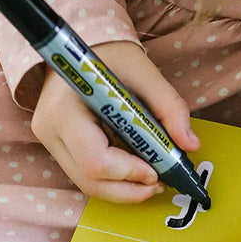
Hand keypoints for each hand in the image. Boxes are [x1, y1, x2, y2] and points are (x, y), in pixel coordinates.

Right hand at [31, 40, 198, 202]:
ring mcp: (51, 142)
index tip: (155, 171)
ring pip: (88, 185)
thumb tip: (190, 144)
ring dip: (123, 189)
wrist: (81, 51)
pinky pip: (87, 176)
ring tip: (151, 179)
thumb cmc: (111, 57)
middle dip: (129, 189)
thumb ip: (170, 108)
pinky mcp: (59, 148)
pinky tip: (135, 170)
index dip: (128, 172)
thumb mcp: (145, 74)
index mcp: (65, 109)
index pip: (95, 160)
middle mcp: (51, 130)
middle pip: (90, 180)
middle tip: (158, 183)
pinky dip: (115, 180)